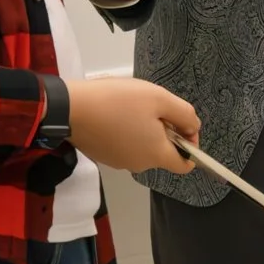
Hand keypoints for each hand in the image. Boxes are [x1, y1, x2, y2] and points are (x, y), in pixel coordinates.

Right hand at [66, 76, 200, 174]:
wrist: (71, 109)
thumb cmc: (117, 101)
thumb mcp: (159, 98)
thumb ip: (184, 114)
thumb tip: (193, 128)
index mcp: (157, 155)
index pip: (185, 165)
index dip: (190, 145)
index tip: (181, 125)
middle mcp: (140, 165)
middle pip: (163, 152)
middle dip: (163, 130)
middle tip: (150, 107)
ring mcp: (119, 162)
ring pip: (143, 147)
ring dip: (143, 129)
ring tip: (129, 107)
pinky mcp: (104, 156)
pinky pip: (124, 145)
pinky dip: (125, 132)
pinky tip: (114, 114)